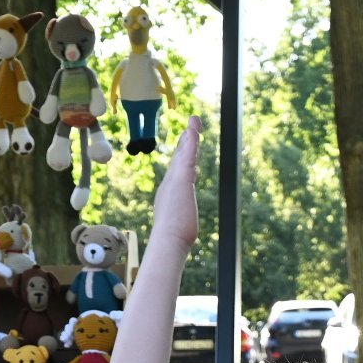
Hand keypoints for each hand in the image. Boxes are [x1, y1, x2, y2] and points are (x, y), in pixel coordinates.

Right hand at [151, 115, 202, 251]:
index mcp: (170, 194)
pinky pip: (188, 155)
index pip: (178, 172)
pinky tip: (194, 130)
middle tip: (191, 127)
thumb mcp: (178, 229)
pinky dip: (191, 142)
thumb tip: (180, 237)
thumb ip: (179, 226)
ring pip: (184, 153)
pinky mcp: (182, 178)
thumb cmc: (173, 239)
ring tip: (195, 121)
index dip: (182, 158)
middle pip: (180, 158)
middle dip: (186, 142)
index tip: (185, 147)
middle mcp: (170, 183)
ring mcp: (175, 180)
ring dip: (190, 136)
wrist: (168, 241)